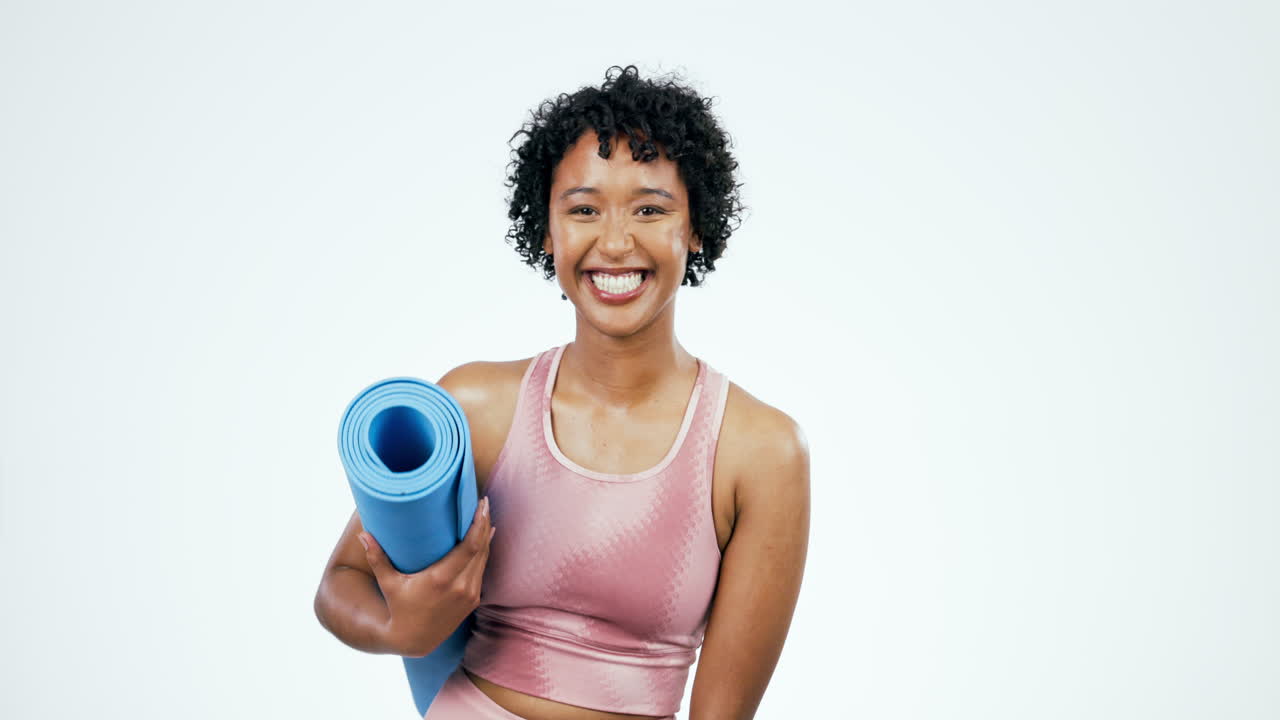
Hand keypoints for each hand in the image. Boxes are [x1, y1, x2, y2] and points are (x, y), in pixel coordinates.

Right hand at [359, 496, 495, 657]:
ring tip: (484, 515)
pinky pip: (482, 570)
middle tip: (483, 502)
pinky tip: (485, 539)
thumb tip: (363, 534)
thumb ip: (377, 558)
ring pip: (484, 559)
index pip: (470, 546)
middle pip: (481, 548)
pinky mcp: (473, 601)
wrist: (414, 641)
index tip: (480, 505)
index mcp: (442, 579)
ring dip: (486, 537)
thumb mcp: (389, 583)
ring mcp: (469, 595)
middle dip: (484, 523)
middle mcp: (460, 586)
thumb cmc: (399, 609)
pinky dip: (484, 553)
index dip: (478, 524)